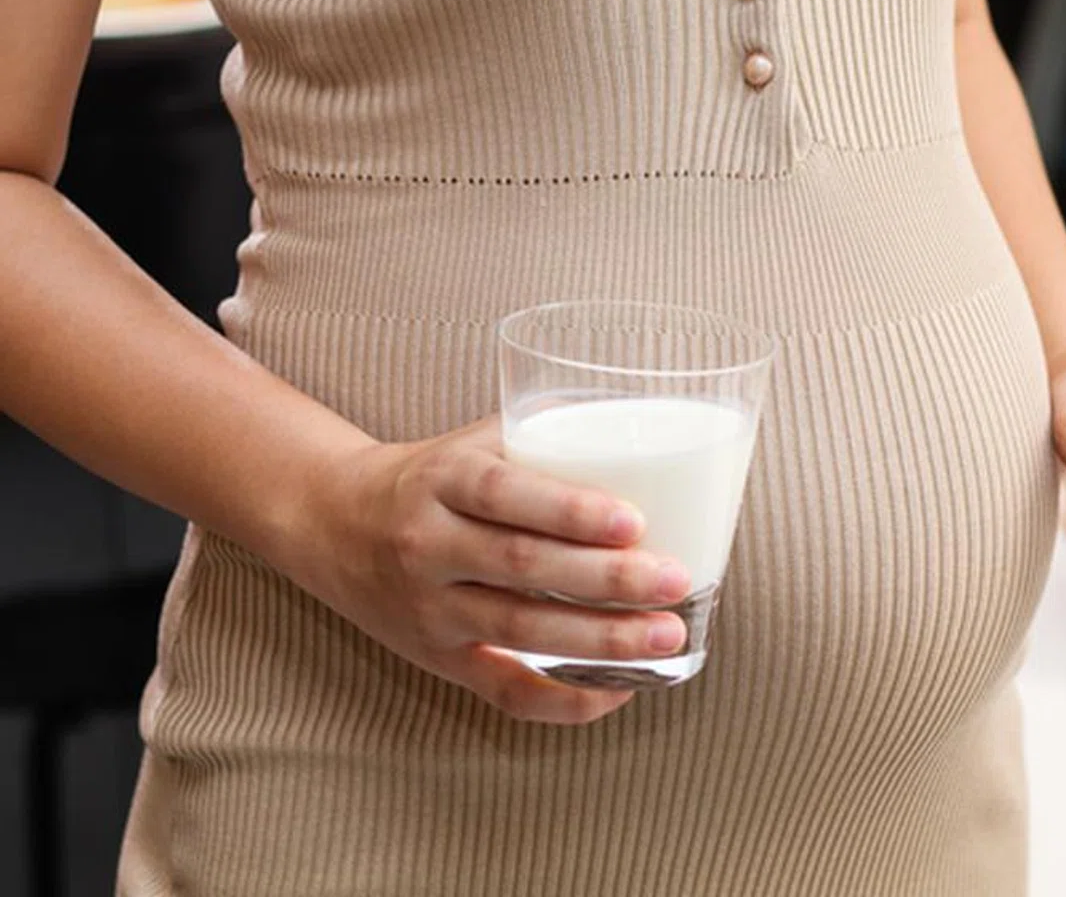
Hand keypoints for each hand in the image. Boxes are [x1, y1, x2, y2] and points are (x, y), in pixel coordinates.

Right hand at [281, 418, 690, 723]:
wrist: (332, 524)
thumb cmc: (434, 476)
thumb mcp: (475, 440)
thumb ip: (548, 429)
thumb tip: (647, 424)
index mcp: (443, 480)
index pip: (506, 496)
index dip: (571, 511)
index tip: (634, 520)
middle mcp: (428, 545)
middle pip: (521, 567)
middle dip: (607, 579)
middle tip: (675, 580)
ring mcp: (430, 609)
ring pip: (519, 631)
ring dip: (601, 639)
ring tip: (666, 633)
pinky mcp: (437, 659)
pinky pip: (503, 691)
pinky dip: (564, 700)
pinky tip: (620, 689)